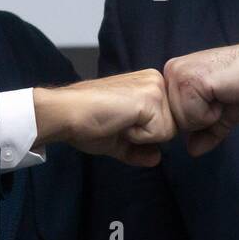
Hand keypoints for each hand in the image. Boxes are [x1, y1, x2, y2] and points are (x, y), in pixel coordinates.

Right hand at [33, 69, 174, 166]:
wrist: (67, 113)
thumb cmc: (86, 122)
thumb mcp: (119, 139)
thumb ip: (139, 148)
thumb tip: (156, 158)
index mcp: (149, 85)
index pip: (166, 124)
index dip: (144, 135)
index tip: (119, 123)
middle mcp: (156, 80)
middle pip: (171, 128)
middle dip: (145, 137)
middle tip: (118, 123)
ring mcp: (155, 88)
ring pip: (168, 132)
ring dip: (141, 137)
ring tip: (118, 121)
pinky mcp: (151, 98)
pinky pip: (159, 134)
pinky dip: (138, 136)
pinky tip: (120, 121)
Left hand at [163, 33, 238, 155]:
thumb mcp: (222, 114)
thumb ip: (205, 132)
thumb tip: (192, 151)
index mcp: (175, 76)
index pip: (173, 119)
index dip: (199, 119)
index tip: (218, 99)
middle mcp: (170, 71)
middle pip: (174, 122)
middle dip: (202, 119)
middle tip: (222, 96)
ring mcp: (178, 74)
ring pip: (182, 121)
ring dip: (208, 116)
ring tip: (223, 94)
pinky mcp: (189, 80)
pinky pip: (192, 117)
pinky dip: (212, 113)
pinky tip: (223, 93)